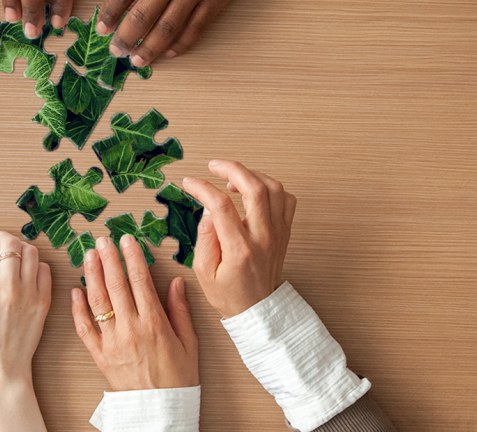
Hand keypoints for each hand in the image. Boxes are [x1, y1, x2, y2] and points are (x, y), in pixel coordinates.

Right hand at [0, 229, 50, 431]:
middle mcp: (8, 288)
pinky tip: (23, 271)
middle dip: (1, 237)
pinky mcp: (43, 302)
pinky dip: (35, 264)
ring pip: (31, 252)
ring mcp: (29, 295)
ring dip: (19, 247)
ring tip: (9, 255)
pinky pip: (45, 270)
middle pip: (11, 243)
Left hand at [72, 235, 197, 390]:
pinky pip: (84, 329)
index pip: (140, 281)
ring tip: (88, 255)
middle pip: (116, 285)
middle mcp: (131, 329)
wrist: (160, 411)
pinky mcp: (100, 355)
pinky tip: (75, 291)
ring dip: (92, 275)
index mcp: (154, 323)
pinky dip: (77, 309)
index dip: (132, 257)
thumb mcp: (189, 342)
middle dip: (108, 259)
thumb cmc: (178, 378)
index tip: (127, 240)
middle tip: (103, 240)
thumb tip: (176, 282)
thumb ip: (181, 310)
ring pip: (98, 302)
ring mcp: (112, 342)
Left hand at [97, 0, 354, 65]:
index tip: (100, 27)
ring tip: (138, 61)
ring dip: (150, 49)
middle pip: (142, 17)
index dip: (109, 13)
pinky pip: (195, 28)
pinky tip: (169, 53)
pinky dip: (181, 44)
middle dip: (125, 39)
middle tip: (116, 51)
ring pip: (167, 29)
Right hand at [182, 160, 296, 318]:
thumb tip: (208, 208)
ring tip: (232, 179)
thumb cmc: (228, 294)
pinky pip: (287, 199)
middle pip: (254, 188)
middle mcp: (263, 238)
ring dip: (252, 175)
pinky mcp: (285, 232)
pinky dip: (271, 188)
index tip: (190, 183)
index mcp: (240, 249)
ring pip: (274, 189)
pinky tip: (254, 191)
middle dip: (232, 169)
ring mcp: (278, 233)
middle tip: (214, 166)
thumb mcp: (203, 272)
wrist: (258, 311)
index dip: (202, 188)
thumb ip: (204, 237)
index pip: (221, 205)